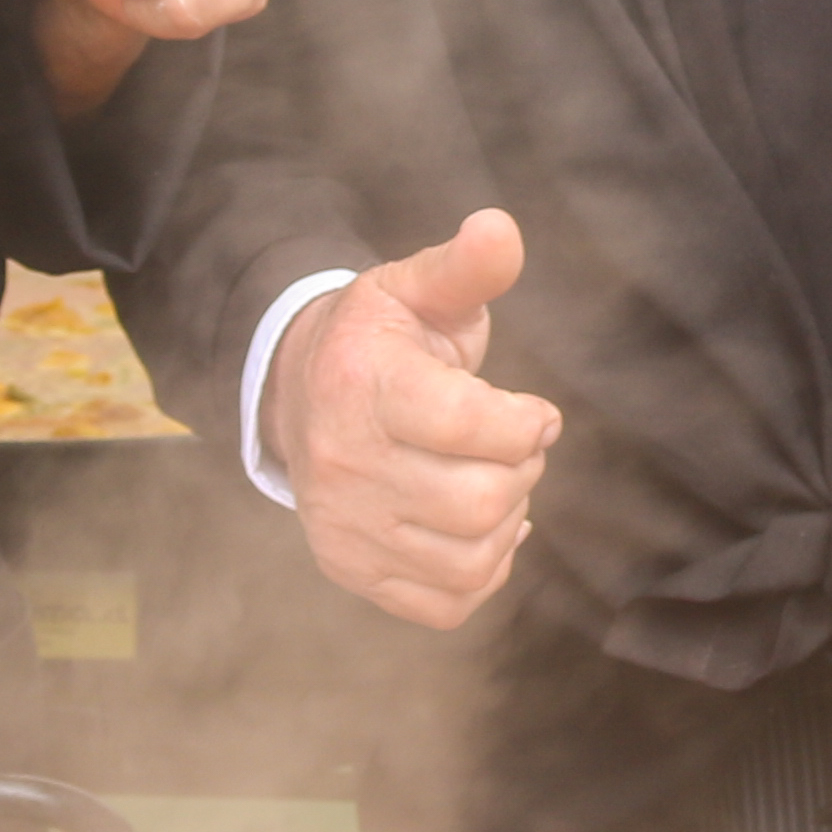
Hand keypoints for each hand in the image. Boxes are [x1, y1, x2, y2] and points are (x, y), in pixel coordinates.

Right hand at [272, 212, 556, 630]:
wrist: (297, 394)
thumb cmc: (379, 338)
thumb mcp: (416, 288)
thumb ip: (466, 266)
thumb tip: (500, 228)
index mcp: (363, 384)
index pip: (473, 426)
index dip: (528, 422)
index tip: (534, 412)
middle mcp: (345, 464)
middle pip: (484, 501)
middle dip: (522, 469)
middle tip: (514, 444)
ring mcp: (345, 527)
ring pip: (474, 558)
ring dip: (508, 520)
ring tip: (494, 480)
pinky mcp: (353, 570)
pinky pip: (449, 604)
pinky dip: (482, 571)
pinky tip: (475, 528)